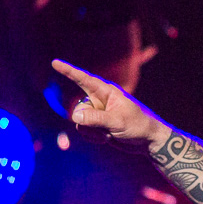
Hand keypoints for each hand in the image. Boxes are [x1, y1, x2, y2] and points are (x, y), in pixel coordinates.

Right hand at [52, 59, 170, 152]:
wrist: (147, 141)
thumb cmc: (138, 125)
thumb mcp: (118, 121)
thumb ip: (96, 118)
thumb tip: (75, 116)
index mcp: (107, 92)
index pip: (84, 79)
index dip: (68, 71)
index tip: (55, 62)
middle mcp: (99, 100)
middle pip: (79, 108)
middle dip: (88, 121)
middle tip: (106, 128)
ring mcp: (97, 112)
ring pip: (79, 121)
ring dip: (92, 132)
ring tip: (109, 134)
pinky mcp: (97, 124)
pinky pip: (84, 130)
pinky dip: (93, 137)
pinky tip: (107, 138)